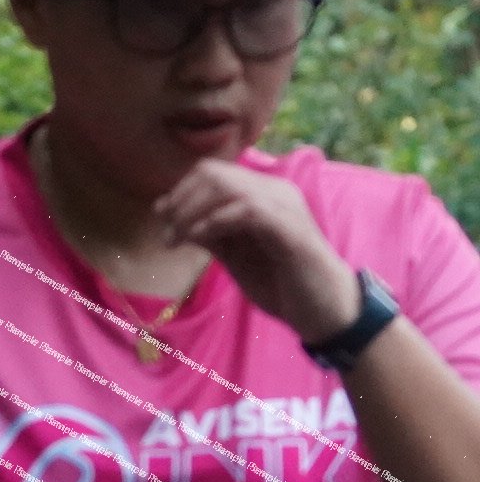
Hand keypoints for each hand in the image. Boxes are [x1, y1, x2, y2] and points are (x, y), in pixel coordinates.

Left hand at [155, 160, 362, 341]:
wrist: (320, 308)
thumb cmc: (279, 281)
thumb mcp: (233, 254)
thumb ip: (209, 233)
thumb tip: (172, 217)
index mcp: (262, 194)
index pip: (213, 172)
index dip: (180, 191)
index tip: (162, 218)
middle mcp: (275, 192)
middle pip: (214, 173)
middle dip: (180, 201)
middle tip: (168, 235)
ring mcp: (284, 207)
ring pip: (226, 186)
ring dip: (191, 212)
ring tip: (178, 240)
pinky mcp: (289, 228)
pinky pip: (246, 210)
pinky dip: (214, 222)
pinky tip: (198, 240)